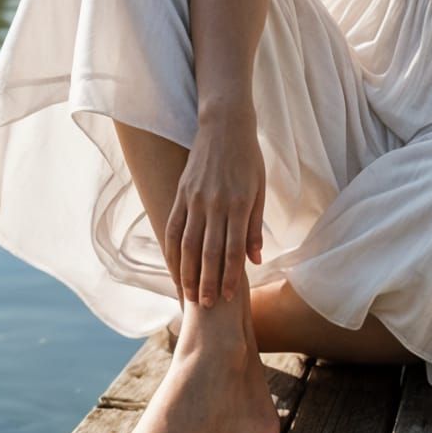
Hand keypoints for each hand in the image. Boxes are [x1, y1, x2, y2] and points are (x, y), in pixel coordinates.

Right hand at [166, 114, 266, 308]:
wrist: (225, 126)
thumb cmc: (248, 159)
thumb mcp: (259, 190)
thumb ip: (254, 226)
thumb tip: (254, 260)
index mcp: (239, 204)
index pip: (233, 249)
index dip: (230, 276)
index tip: (228, 298)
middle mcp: (215, 204)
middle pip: (208, 252)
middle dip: (207, 282)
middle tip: (206, 306)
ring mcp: (195, 199)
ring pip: (187, 244)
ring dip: (187, 272)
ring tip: (188, 295)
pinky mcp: (181, 194)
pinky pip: (173, 228)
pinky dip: (171, 251)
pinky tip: (173, 267)